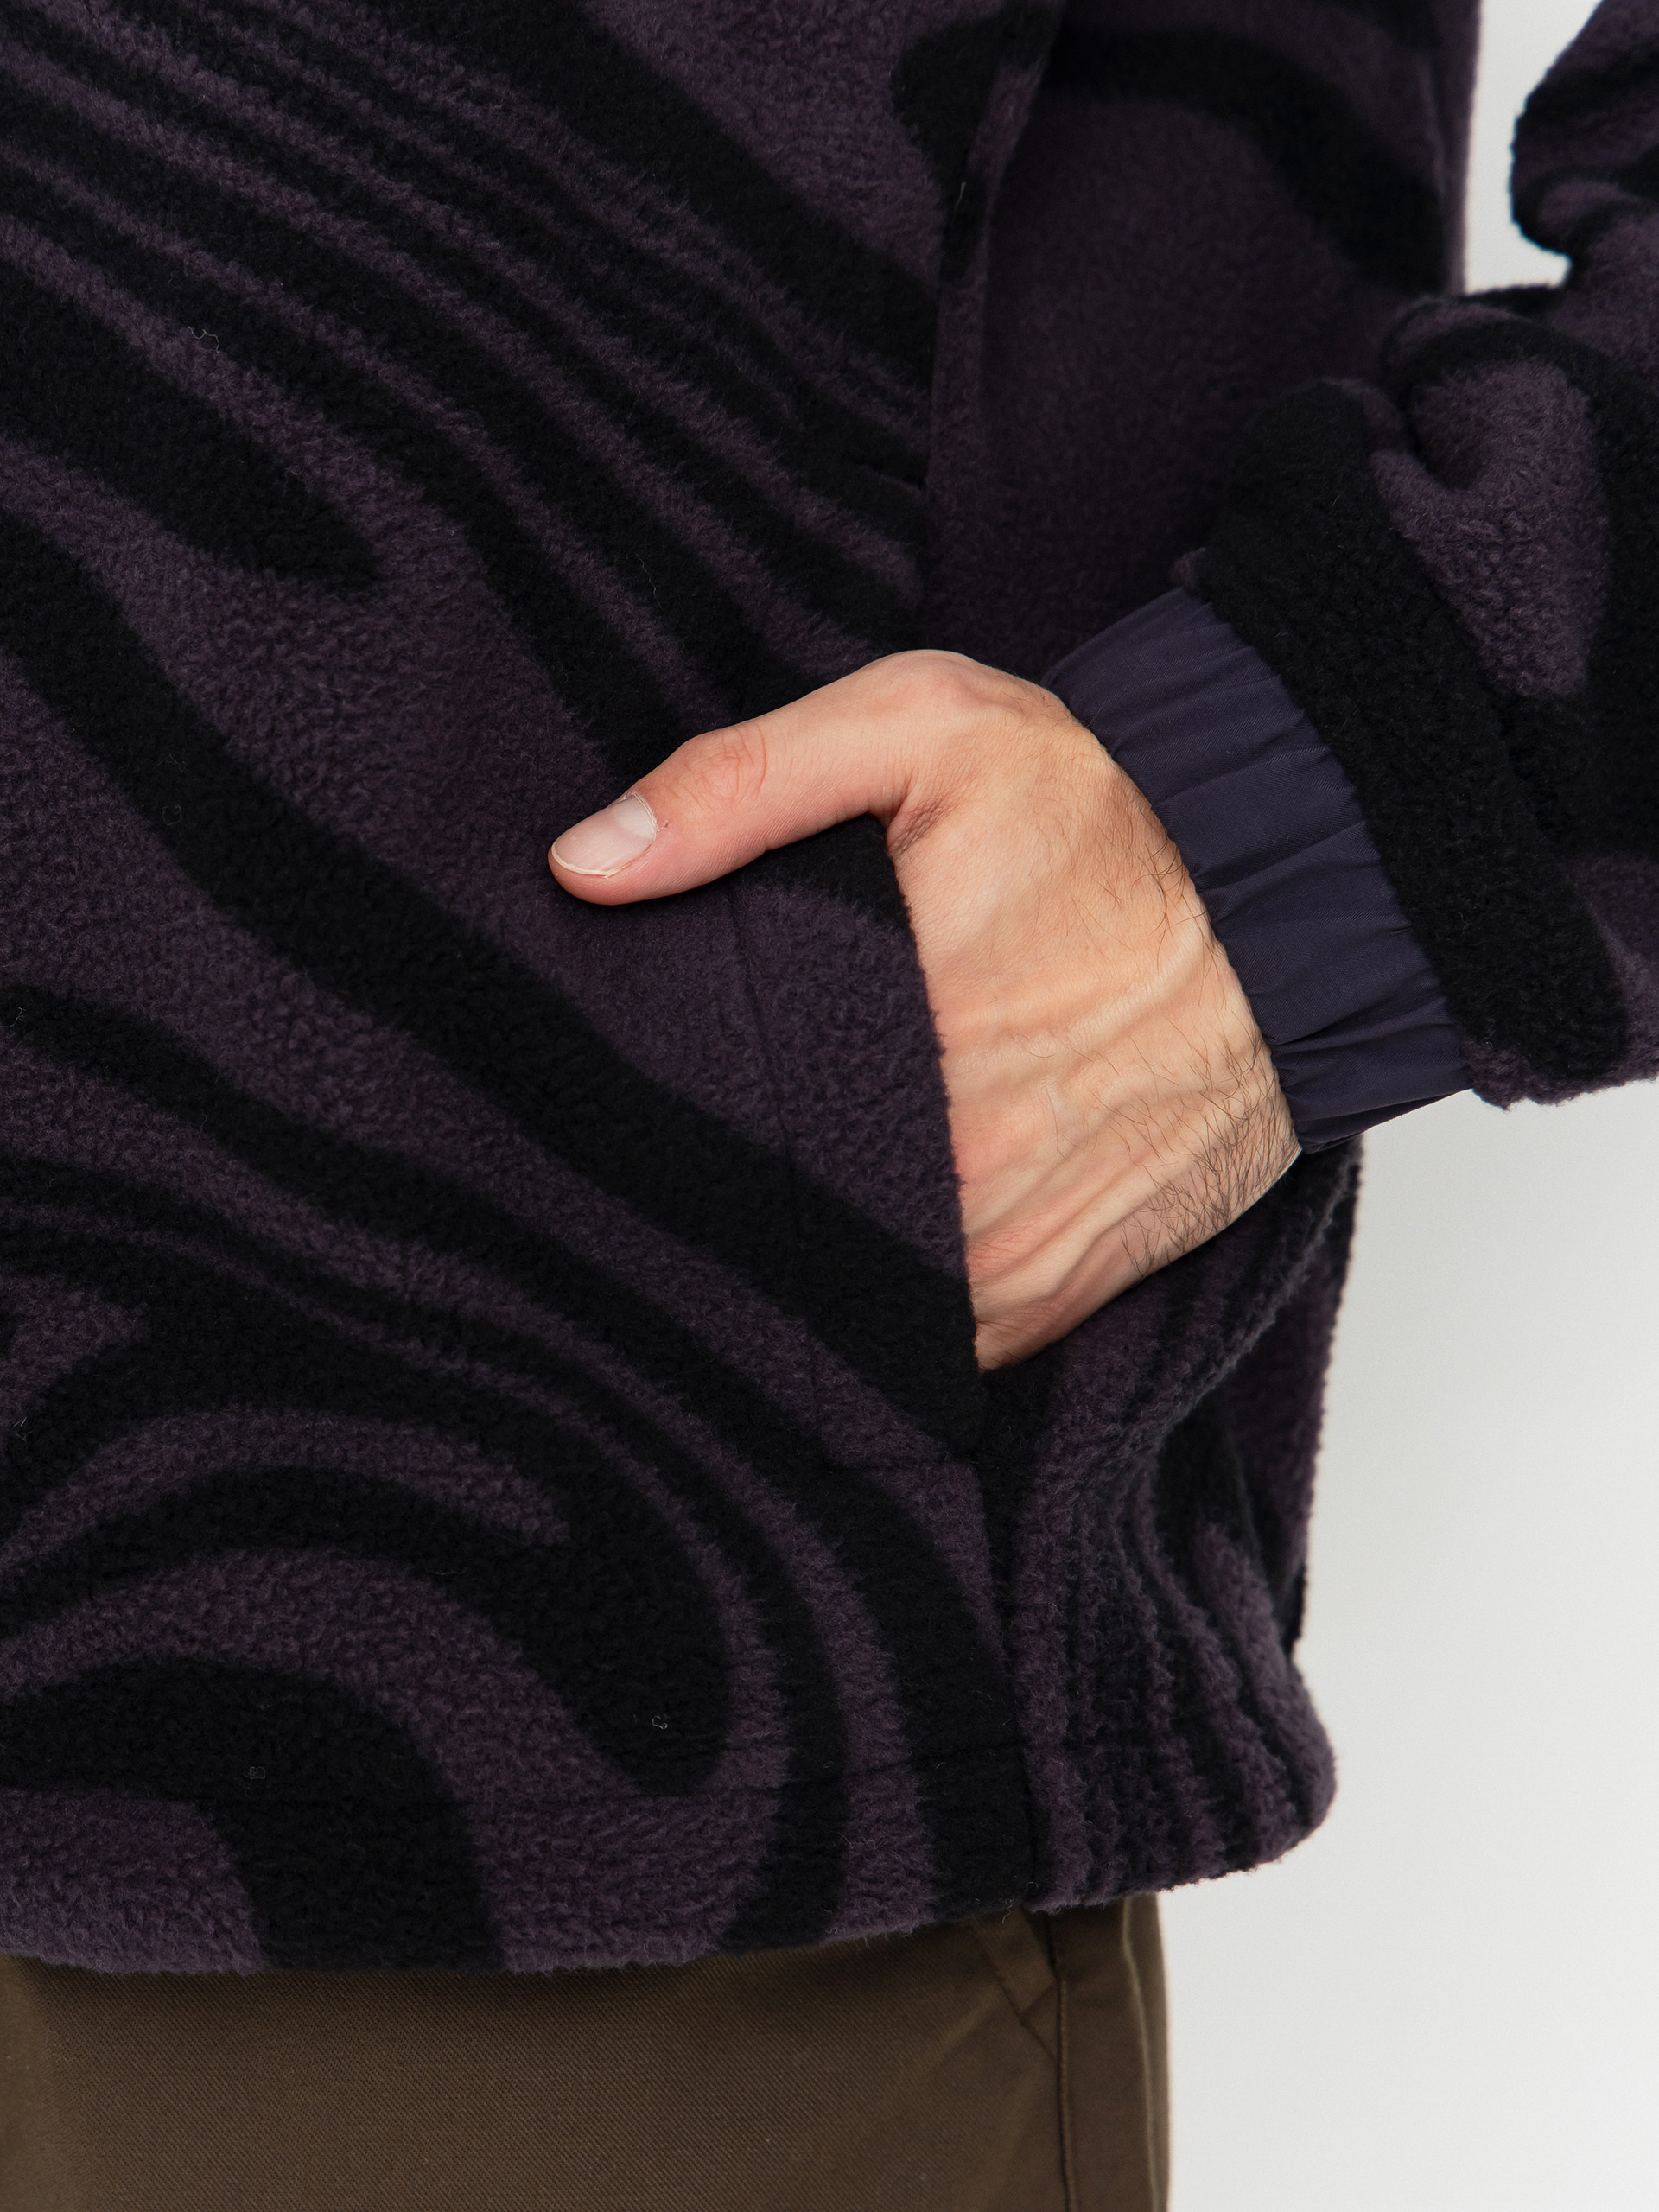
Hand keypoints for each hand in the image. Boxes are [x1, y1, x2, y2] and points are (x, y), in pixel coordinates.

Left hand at [549, 652, 1297, 1368]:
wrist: (1295, 901)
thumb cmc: (1107, 811)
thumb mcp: (922, 729)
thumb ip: (744, 784)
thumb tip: (584, 867)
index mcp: (898, 1025)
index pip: (714, 1114)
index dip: (653, 1116)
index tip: (617, 1100)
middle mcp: (956, 1163)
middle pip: (771, 1219)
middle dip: (714, 1198)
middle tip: (658, 1161)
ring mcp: (1010, 1247)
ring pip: (843, 1301)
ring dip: (794, 1267)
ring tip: (748, 1212)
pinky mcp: (1055, 1295)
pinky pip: (929, 1350)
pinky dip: (885, 1319)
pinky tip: (849, 1257)